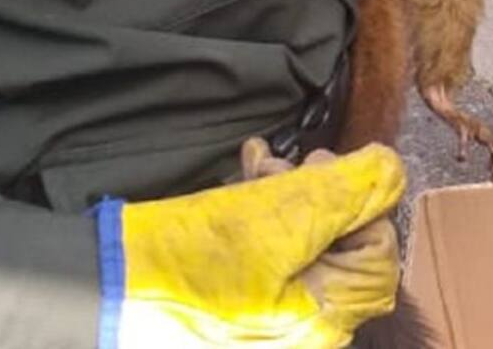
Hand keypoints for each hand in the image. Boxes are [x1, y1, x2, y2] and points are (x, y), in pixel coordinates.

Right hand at [100, 141, 405, 346]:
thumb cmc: (186, 261)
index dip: (357, 200)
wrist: (99, 288)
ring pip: (306, 241)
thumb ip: (344, 193)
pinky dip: (263, 211)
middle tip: (285, 162)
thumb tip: (393, 169)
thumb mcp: (274, 215)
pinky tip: (245, 174)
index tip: (317, 167)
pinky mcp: (239, 302)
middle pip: (342, 245)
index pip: (378, 250)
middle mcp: (304, 330)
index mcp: (323, 321)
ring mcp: (269, 319)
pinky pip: (272, 253)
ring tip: (255, 165)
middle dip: (318, 191)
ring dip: (287, 191)